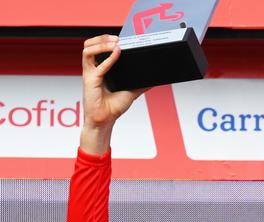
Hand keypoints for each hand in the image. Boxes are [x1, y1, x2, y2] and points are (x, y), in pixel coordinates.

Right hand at [80, 35, 147, 153]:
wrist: (105, 121)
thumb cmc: (113, 107)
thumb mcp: (132, 92)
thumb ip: (141, 84)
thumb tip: (155, 79)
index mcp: (100, 68)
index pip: (98, 47)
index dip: (107, 39)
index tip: (122, 37)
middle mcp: (93, 69)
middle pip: (89, 45)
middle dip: (102, 38)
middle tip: (117, 38)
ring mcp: (90, 73)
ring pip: (87, 50)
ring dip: (101, 44)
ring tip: (115, 43)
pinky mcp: (90, 81)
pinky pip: (97, 66)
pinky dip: (108, 58)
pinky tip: (117, 53)